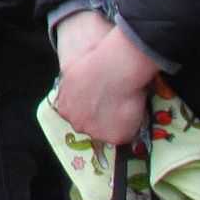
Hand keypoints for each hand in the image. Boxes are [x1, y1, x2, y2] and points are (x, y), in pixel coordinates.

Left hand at [54, 19, 158, 148]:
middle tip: (115, 104)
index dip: (89, 108)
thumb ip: (73, 86)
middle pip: (89, 126)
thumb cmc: (94, 62)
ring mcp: (95, 132)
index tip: (99, 102)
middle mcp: (76, 123)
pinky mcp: (114, 137)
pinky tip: (135, 109)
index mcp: (64, 108)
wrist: (114, 67)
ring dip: (117, 122)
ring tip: (127, 104)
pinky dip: (132, 125)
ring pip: (107, 132)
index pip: (75, 114)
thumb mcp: (72, 71)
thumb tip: (80, 84)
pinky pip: (125, 134)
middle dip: (101, 117)